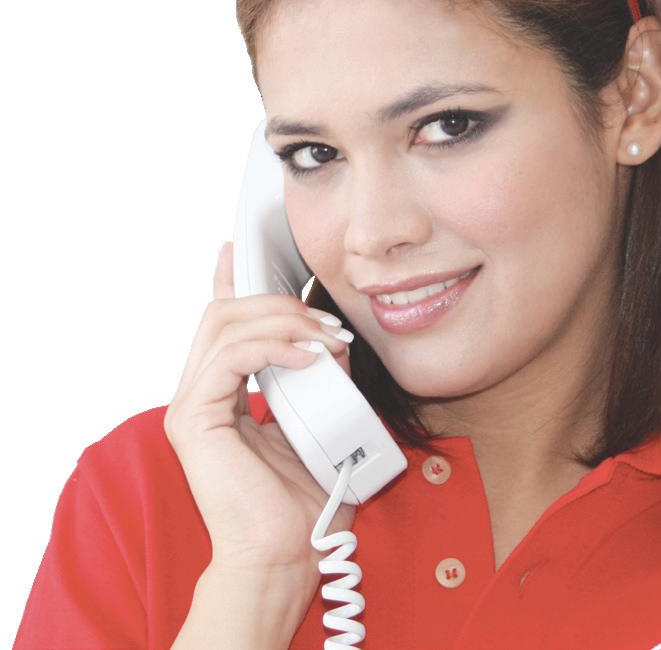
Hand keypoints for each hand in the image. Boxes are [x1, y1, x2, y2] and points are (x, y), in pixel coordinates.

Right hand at [163, 242, 356, 576]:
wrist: (288, 553)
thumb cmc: (304, 494)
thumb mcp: (314, 418)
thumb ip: (309, 377)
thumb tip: (326, 338)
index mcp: (221, 392)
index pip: (219, 323)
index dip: (227, 281)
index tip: (239, 250)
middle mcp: (198, 393)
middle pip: (223, 314)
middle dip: (279, 305)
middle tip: (327, 322)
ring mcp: (190, 406)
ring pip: (224, 326)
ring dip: (283, 322)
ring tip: (326, 339)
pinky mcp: (194, 420)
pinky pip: (230, 357)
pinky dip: (274, 347)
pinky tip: (310, 358)